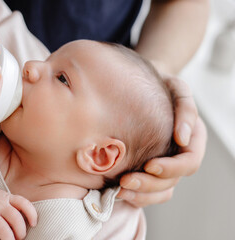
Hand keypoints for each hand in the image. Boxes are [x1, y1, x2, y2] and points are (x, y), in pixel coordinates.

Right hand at [0, 183, 36, 239]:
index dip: (32, 214)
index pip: (23, 203)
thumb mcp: (1, 196)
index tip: (33, 223)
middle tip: (20, 237)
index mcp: (7, 198)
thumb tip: (23, 220)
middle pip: (16, 218)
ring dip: (9, 239)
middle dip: (21, 231)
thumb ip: (11, 205)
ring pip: (3, 229)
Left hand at [117, 76, 206, 206]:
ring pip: (159, 192)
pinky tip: (116, 191)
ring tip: (119, 190)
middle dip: (149, 185)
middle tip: (125, 181)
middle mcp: (179, 156)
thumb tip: (182, 138)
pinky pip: (146, 192)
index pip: (188, 163)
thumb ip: (186, 109)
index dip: (171, 168)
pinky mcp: (146, 169)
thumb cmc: (160, 84)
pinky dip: (134, 196)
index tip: (149, 164)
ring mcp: (163, 165)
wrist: (140, 85)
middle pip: (171, 182)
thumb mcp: (176, 88)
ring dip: (140, 195)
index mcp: (192, 140)